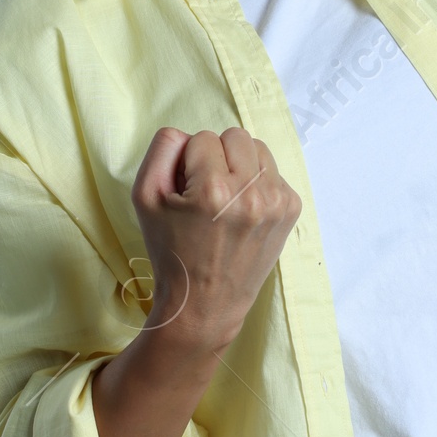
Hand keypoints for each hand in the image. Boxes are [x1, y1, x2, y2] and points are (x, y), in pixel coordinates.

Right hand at [131, 125, 301, 354]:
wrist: (205, 304)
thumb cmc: (171, 251)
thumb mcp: (144, 197)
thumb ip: (162, 149)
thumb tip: (189, 133)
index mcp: (213, 191)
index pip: (201, 137)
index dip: (187, 162)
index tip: (186, 193)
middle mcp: (251, 194)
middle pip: (235, 135)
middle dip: (217, 156)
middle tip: (205, 192)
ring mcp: (277, 203)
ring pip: (258, 149)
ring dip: (240, 165)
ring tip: (225, 199)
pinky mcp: (291, 210)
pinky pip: (273, 172)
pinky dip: (257, 184)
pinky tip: (242, 212)